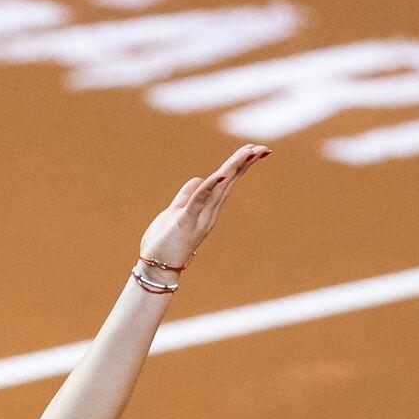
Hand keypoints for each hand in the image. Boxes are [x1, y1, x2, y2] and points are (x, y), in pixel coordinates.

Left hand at [139, 145, 270, 269]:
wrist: (155, 270)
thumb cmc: (164, 243)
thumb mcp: (175, 212)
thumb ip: (186, 196)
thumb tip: (197, 177)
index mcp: (206, 209)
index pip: (225, 183)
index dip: (239, 166)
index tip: (255, 150)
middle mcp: (208, 213)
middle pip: (228, 183)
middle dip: (244, 164)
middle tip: (262, 148)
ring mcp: (198, 218)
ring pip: (219, 188)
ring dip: (233, 169)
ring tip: (248, 153)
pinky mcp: (184, 223)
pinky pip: (198, 202)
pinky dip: (209, 187)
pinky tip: (219, 175)